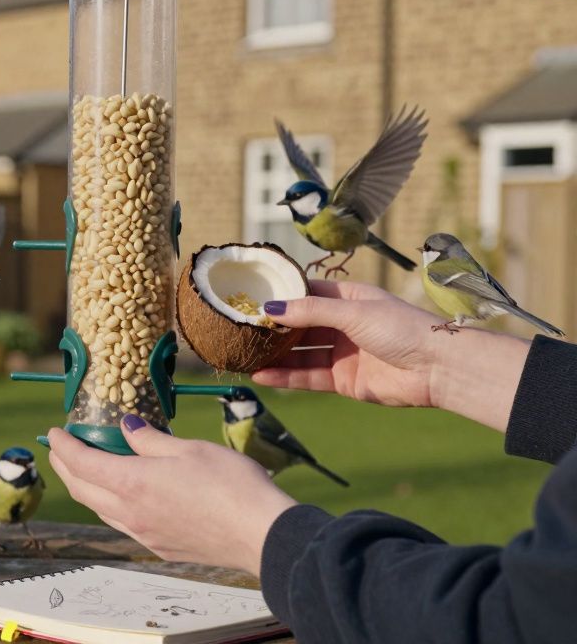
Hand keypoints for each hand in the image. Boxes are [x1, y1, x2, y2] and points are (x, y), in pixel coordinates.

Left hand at [47, 421, 296, 576]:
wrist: (261, 534)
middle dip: (65, 467)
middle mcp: (130, 513)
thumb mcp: (188, 449)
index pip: (81, 464)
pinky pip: (123, 524)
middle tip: (61, 449)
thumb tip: (124, 427)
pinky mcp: (160, 548)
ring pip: (100, 509)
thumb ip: (149, 439)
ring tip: (87, 468)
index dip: (62, 447)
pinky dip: (110, 504)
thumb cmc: (230, 484)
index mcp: (132, 484)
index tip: (54, 433)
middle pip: (81, 490)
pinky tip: (122, 494)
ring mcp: (144, 534)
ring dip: (86, 488)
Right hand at [251, 280, 529, 431]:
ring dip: (272, 355)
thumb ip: (311, 311)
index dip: (279, 297)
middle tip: (237, 330)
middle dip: (270, 329)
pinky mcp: (342, 380)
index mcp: (346, 299)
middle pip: (297, 326)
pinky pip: (307, 377)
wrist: (438, 368)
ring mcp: (341, 353)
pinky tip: (261, 375)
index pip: (305, 294)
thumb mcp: (353, 312)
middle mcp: (341, 324)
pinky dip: (285, 377)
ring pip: (298, 353)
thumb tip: (270, 308)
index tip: (248, 298)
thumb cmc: (403, 328)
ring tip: (242, 356)